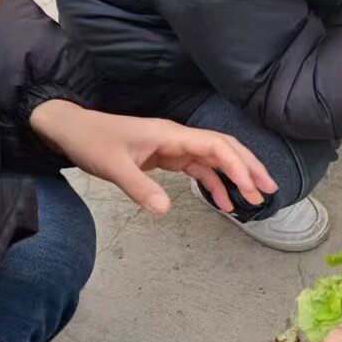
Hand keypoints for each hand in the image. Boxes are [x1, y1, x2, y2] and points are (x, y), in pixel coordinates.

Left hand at [29, 100, 276, 214]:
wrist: (72, 130)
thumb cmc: (92, 142)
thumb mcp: (113, 167)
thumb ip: (140, 188)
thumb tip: (166, 211)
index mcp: (171, 135)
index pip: (216, 145)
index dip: (238, 164)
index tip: (251, 186)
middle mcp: (178, 138)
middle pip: (225, 148)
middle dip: (249, 167)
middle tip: (269, 190)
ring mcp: (174, 147)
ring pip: (215, 159)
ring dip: (236, 177)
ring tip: (254, 199)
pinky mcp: (168, 157)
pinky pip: (199, 169)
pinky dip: (214, 184)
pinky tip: (223, 203)